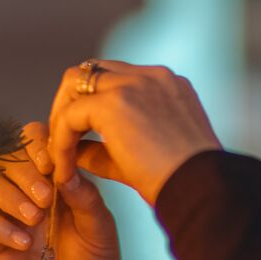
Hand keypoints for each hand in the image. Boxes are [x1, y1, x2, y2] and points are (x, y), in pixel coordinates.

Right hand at [0, 122, 122, 259]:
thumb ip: (84, 195)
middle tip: (46, 198)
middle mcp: (21, 188)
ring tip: (35, 220)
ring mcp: (1, 212)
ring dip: (9, 197)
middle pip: (2, 157)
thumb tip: (63, 170)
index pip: (29, 139)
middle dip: (23, 174)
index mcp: (49, 175)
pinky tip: (24, 242)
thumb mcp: (100, 224)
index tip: (49, 163)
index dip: (33, 144)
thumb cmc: (96, 259)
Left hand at [39, 61, 220, 205]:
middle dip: (70, 102)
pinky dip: (61, 140)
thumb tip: (73, 150)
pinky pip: (71, 115)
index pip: (116, 77)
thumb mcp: (146, 156)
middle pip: (92, 70)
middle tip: (63, 139)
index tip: (82, 136)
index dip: (93, 103)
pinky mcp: (115, 103)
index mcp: (167, 85)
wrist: (201, 189)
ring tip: (59, 154)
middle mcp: (152, 76)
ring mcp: (134, 84)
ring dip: (61, 116)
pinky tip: (65, 168)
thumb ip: (107, 149)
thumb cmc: (183, 183)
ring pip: (75, 83)